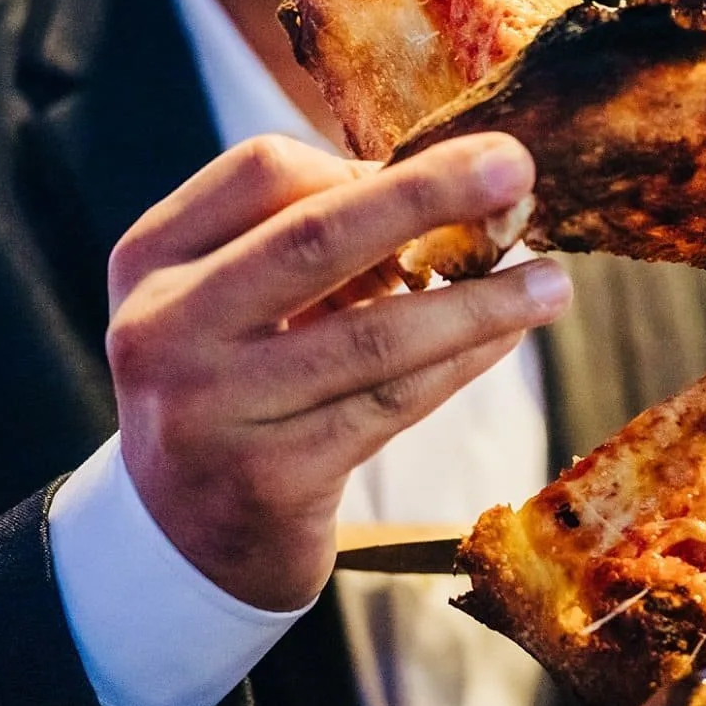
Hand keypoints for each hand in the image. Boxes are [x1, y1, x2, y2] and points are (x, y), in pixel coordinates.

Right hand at [105, 133, 570, 609]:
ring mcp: (212, 409)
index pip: (261, 172)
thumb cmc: (232, 387)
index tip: (443, 171)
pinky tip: (509, 337)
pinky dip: (462, 362)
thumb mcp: (228, 302)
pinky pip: (392, 403)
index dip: (360, 166)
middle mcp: (165, 329)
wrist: (183, 540)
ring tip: (553, 283)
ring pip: (372, 335)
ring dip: (478, 302)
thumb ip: (307, 243)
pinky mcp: (271, 478)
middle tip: (516, 167)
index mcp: (152, 260)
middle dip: (428, 194)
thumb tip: (453, 189)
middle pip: (315, 237)